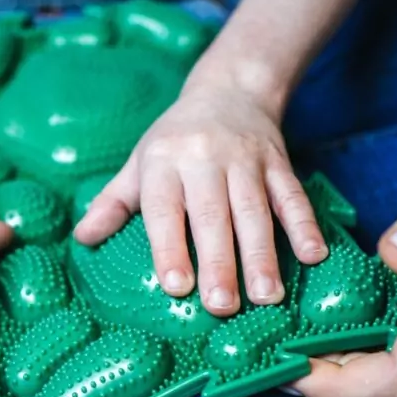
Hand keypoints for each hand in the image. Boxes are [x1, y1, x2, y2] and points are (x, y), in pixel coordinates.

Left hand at [73, 80, 327, 316]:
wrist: (230, 90)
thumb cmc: (175, 141)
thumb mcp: (139, 164)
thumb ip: (113, 204)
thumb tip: (81, 240)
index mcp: (165, 163)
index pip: (165, 210)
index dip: (169, 248)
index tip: (175, 287)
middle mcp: (205, 160)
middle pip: (213, 216)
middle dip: (219, 263)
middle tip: (222, 307)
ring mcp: (247, 161)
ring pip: (255, 211)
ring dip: (263, 255)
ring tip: (266, 297)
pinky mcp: (280, 163)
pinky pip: (293, 196)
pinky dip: (306, 225)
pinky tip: (315, 257)